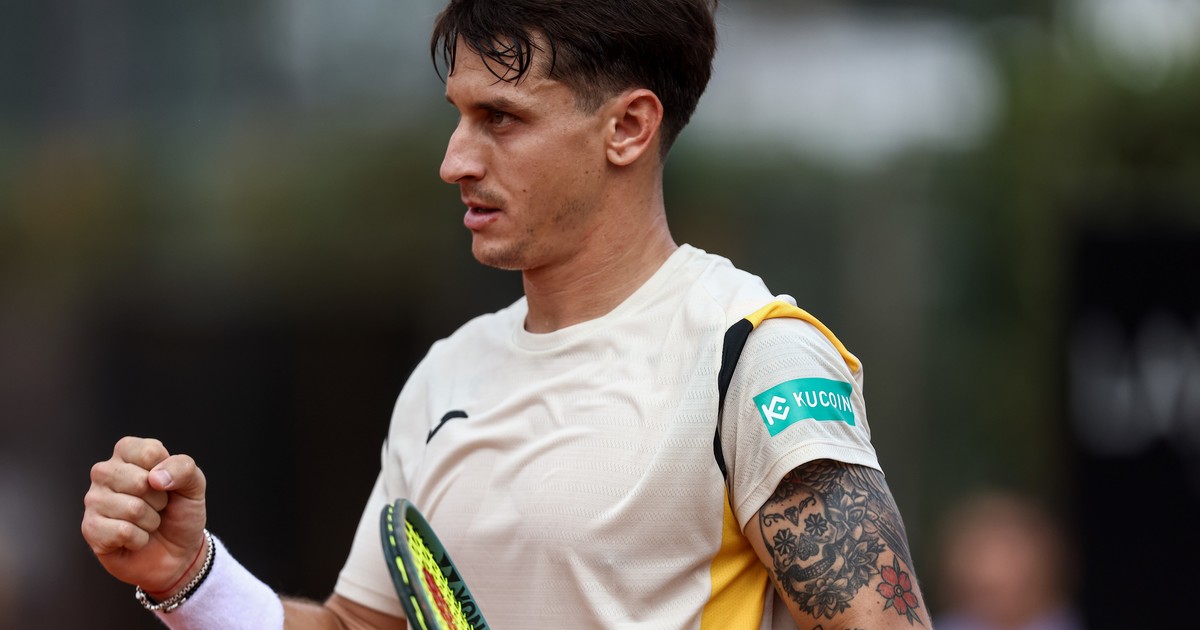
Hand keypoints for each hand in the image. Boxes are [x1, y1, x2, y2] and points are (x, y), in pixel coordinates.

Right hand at [81, 436, 207, 594]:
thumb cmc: (180, 512)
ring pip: (132, 509)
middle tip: (158, 507)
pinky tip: (135, 538)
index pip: (149, 452)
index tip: (167, 484)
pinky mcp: (89, 528)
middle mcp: (105, 472)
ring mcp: (93, 500)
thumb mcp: (194, 485)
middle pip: (139, 481)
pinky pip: (123, 532)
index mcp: (128, 452)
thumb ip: (183, 468)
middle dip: (159, 500)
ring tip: (147, 522)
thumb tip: (155, 478)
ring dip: (150, 521)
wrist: (177, 553)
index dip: (169, 473)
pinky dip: (139, 539)